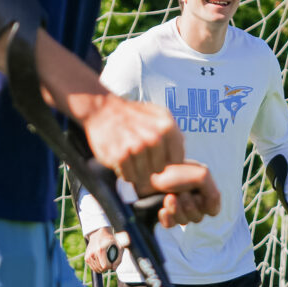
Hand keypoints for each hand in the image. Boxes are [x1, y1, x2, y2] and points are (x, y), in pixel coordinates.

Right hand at [70, 92, 186, 191]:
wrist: (102, 109)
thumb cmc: (133, 116)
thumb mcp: (159, 116)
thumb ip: (174, 134)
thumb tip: (185, 156)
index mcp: (168, 127)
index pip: (177, 160)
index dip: (168, 163)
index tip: (158, 159)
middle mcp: (155, 137)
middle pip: (161, 170)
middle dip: (152, 168)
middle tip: (141, 159)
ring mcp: (137, 147)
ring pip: (145, 176)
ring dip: (138, 172)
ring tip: (131, 158)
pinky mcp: (120, 156)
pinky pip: (129, 177)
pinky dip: (126, 173)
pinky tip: (122, 161)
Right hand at [84, 228, 120, 273]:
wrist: (99, 234)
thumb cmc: (111, 241)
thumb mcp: (119, 248)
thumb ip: (119, 259)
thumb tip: (114, 269)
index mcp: (100, 250)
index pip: (105, 266)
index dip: (110, 267)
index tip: (112, 263)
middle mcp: (93, 253)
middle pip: (100, 269)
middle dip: (106, 268)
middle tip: (109, 263)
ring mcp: (88, 256)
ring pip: (96, 269)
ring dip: (102, 268)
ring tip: (105, 262)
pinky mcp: (86, 258)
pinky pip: (92, 267)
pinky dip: (97, 267)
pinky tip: (101, 262)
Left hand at [141, 158, 221, 228]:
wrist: (147, 170)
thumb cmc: (174, 169)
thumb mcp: (202, 175)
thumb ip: (214, 194)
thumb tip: (212, 212)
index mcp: (203, 190)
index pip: (212, 210)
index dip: (205, 206)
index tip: (196, 194)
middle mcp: (192, 199)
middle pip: (198, 217)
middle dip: (188, 206)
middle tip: (179, 193)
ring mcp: (177, 207)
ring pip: (184, 222)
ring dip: (177, 210)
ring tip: (168, 197)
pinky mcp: (163, 212)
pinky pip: (170, 225)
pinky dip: (167, 217)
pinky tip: (162, 209)